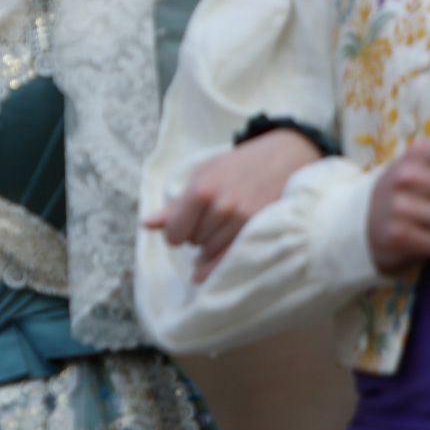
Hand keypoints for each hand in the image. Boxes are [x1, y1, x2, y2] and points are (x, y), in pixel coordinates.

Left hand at [146, 130, 325, 281]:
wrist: (282, 158)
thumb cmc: (237, 167)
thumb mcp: (203, 176)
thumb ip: (175, 206)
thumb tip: (146, 225)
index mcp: (202, 190)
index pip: (174, 233)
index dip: (175, 233)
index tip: (181, 229)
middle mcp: (222, 207)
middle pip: (193, 243)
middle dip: (196, 236)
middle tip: (210, 221)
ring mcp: (243, 222)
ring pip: (211, 253)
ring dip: (210, 248)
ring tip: (221, 230)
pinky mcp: (260, 232)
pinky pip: (230, 261)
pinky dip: (217, 268)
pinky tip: (209, 271)